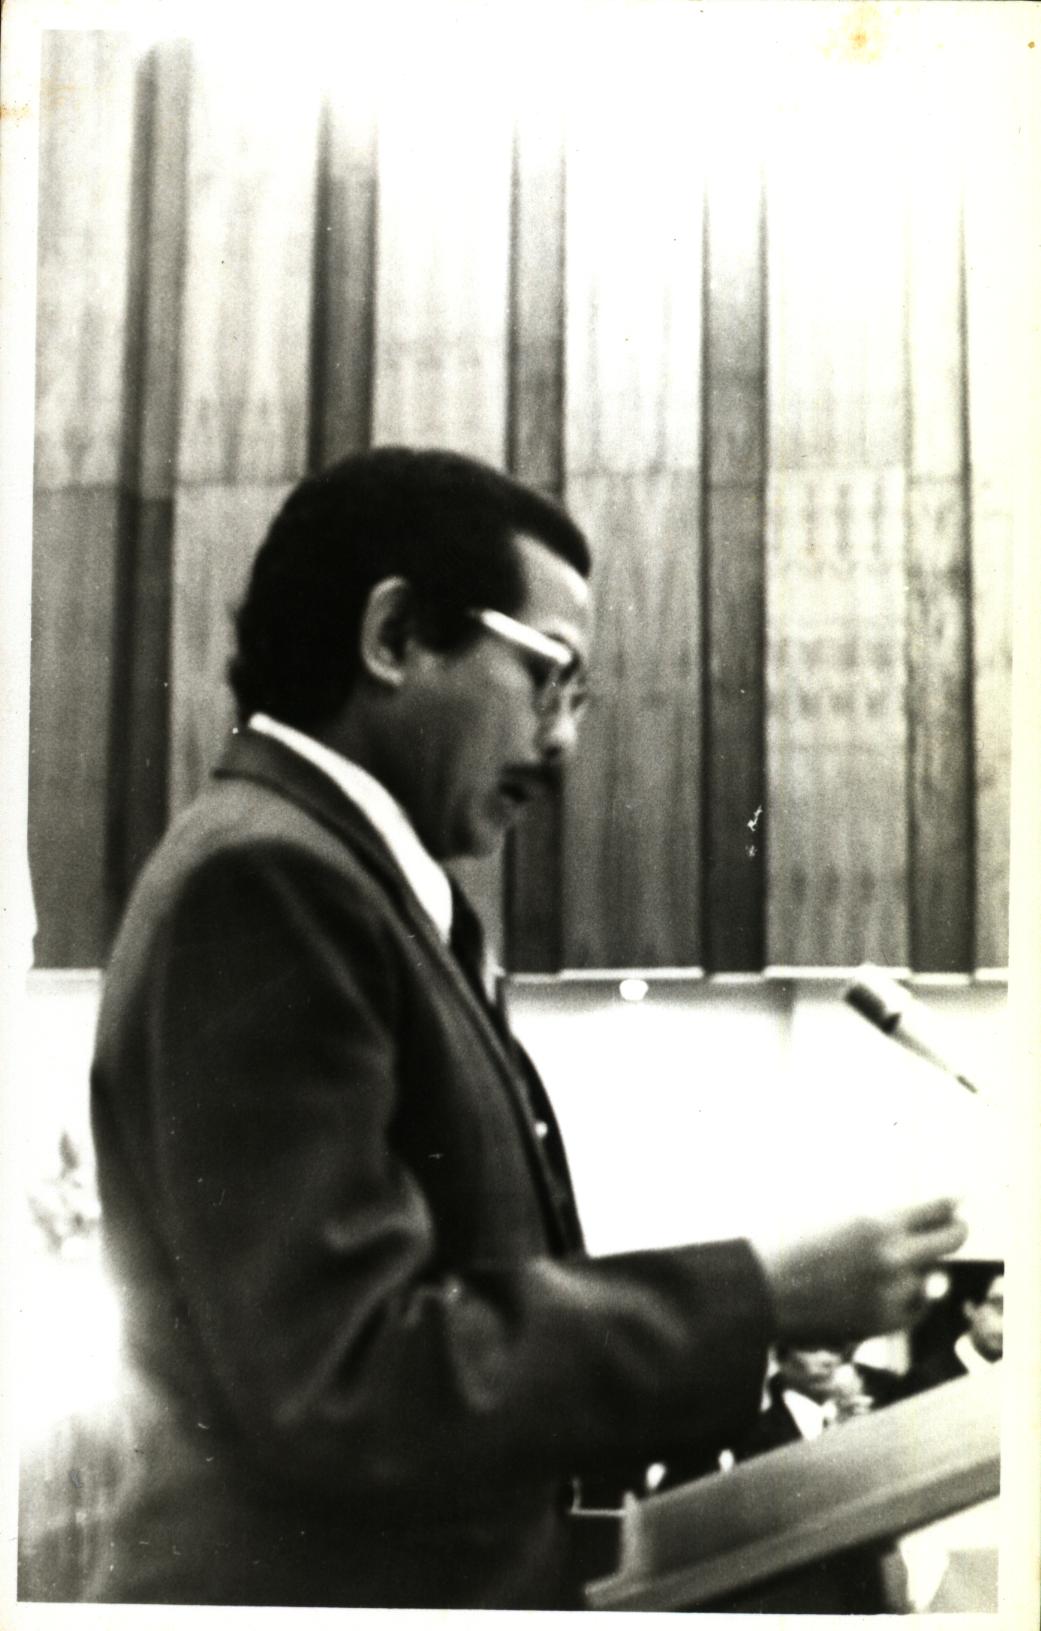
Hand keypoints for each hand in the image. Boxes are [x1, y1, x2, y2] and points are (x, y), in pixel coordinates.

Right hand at [752, 1196, 966, 1344]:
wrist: (763, 1294)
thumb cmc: (791, 1249)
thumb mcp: (837, 1219)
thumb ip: (880, 1219)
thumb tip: (918, 1217)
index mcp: (877, 1222)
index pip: (936, 1208)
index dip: (948, 1205)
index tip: (955, 1204)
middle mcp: (892, 1256)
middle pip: (953, 1239)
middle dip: (954, 1232)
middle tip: (951, 1229)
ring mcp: (892, 1292)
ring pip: (931, 1275)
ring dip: (918, 1269)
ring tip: (887, 1266)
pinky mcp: (885, 1323)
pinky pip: (916, 1307)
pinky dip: (908, 1298)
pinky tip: (887, 1290)